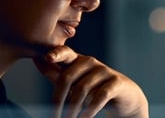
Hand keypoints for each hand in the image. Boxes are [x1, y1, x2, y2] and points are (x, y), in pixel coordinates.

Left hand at [33, 46, 148, 117]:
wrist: (125, 98)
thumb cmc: (95, 89)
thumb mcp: (75, 83)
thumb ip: (57, 74)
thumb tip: (38, 61)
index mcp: (78, 60)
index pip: (65, 52)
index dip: (56, 53)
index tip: (47, 58)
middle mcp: (91, 62)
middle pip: (68, 76)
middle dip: (58, 98)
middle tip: (53, 115)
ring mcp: (104, 71)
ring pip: (82, 88)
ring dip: (72, 108)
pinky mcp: (116, 82)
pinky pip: (100, 96)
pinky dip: (89, 110)